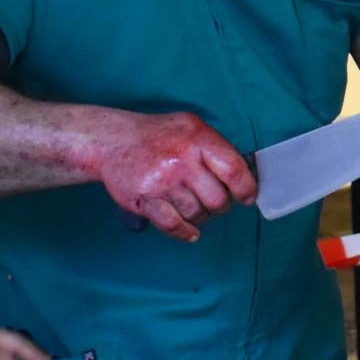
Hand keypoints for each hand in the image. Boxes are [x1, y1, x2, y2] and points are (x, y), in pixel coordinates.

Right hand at [89, 110, 256, 240]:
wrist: (112, 140)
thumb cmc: (157, 135)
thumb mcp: (191, 127)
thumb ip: (216, 148)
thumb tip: (244, 174)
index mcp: (198, 138)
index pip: (234, 169)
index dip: (246, 188)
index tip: (248, 198)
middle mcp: (181, 160)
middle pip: (218, 199)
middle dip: (220, 206)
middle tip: (213, 202)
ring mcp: (162, 180)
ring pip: (197, 214)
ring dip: (199, 216)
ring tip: (191, 204)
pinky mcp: (145, 199)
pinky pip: (173, 225)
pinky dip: (184, 232)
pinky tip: (189, 230)